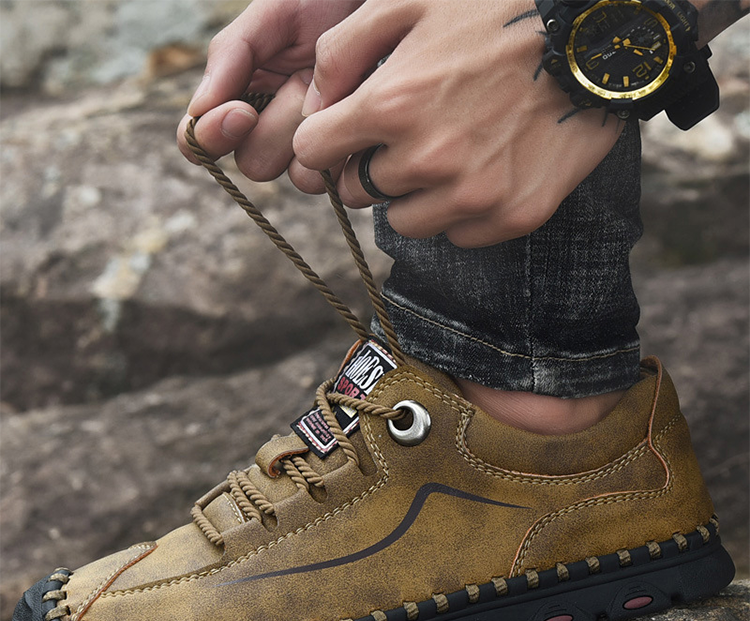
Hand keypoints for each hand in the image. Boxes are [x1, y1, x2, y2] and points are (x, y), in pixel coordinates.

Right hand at [177, 0, 362, 191]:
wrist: (385, 9)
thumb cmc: (325, 2)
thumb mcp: (273, 16)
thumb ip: (230, 55)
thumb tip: (199, 110)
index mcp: (240, 97)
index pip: (198, 142)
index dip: (212, 136)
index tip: (242, 112)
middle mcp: (271, 130)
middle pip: (253, 164)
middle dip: (279, 129)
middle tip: (303, 87)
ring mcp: (311, 148)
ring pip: (296, 176)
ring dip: (316, 136)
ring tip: (338, 93)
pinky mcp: (346, 158)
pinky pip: (335, 179)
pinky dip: (347, 150)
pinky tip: (358, 114)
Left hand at [292, 0, 624, 247]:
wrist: (596, 39)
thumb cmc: (498, 12)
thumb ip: (342, 49)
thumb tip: (312, 104)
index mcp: (392, 105)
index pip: (314, 151)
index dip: (325, 137)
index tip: (345, 130)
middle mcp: (427, 160)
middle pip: (356, 191)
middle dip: (368, 164)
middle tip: (406, 135)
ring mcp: (472, 196)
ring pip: (404, 221)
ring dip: (412, 194)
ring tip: (447, 153)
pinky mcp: (511, 216)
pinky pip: (456, 235)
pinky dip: (459, 211)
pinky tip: (482, 170)